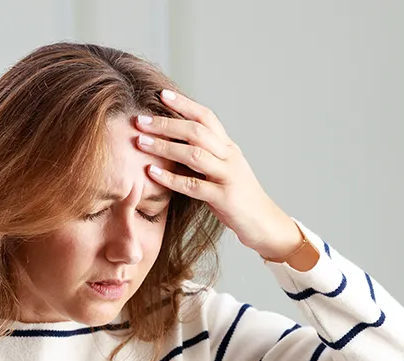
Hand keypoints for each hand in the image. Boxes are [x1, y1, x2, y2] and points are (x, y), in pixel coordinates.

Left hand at [135, 89, 304, 261]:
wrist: (263, 222)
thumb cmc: (236, 197)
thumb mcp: (222, 169)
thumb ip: (203, 154)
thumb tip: (172, 141)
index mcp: (228, 147)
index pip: (206, 117)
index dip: (184, 104)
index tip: (162, 94)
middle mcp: (229, 156)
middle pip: (196, 131)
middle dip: (166, 124)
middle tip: (140, 120)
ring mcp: (228, 176)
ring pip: (194, 154)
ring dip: (164, 147)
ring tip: (140, 142)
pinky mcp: (224, 197)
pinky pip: (193, 186)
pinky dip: (171, 178)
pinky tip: (152, 172)